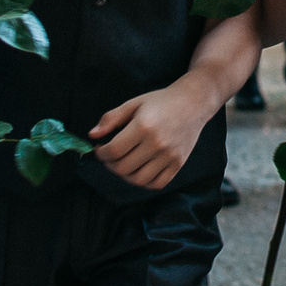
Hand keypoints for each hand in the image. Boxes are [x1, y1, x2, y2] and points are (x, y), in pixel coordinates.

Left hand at [87, 83, 211, 190]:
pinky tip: (139, 170)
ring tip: (122, 164)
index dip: (102, 153)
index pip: (114, 150)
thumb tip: (92, 135)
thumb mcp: (134, 104)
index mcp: (143, 126)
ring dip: (124, 175)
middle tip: (109, 157)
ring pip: (138, 179)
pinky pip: (157, 183)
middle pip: (124, 167)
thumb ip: (111, 119)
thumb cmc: (161, 102)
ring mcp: (169, 156)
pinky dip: (144, 182)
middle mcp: (157, 143)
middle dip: (110, 165)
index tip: (100, 149)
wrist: (193, 103)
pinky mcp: (178, 163)